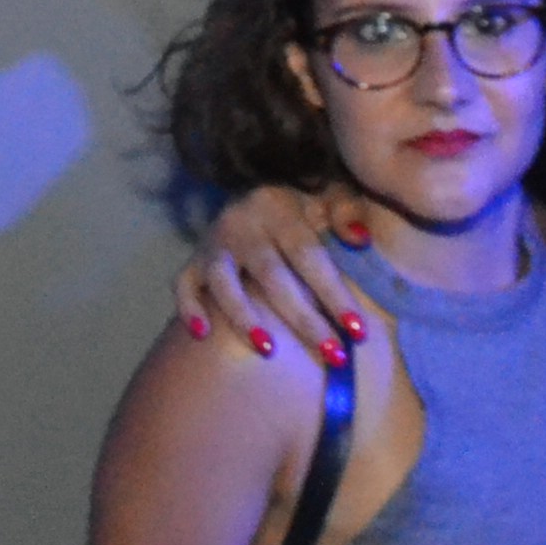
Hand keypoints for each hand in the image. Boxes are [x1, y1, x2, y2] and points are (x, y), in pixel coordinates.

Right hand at [169, 182, 375, 365]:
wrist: (253, 190)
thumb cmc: (303, 207)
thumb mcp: (330, 197)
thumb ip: (348, 213)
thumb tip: (362, 238)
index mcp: (280, 208)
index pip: (309, 255)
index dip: (334, 293)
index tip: (359, 330)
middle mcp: (243, 223)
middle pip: (272, 276)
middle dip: (304, 319)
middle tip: (332, 354)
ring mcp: (213, 243)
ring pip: (224, 282)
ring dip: (244, 317)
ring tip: (268, 350)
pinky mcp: (192, 262)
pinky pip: (183, 285)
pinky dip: (190, 308)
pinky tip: (202, 333)